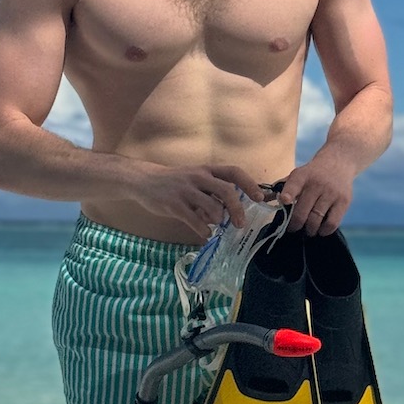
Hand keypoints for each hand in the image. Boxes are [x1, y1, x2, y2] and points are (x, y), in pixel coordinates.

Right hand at [135, 163, 264, 236]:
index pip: (234, 172)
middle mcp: (198, 177)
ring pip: (213, 208)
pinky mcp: (174, 205)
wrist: (143, 181)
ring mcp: (186, 191)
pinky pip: (195, 221)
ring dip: (219, 221)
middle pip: (227, 192)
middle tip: (240, 224)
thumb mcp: (195, 178)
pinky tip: (205, 234)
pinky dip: (203, 231)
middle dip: (237, 210)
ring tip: (215, 225)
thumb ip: (212, 191)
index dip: (250, 184)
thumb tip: (232, 210)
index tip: (260, 198)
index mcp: (206, 170)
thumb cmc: (174, 182)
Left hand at [279, 147, 354, 234]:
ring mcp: (331, 193)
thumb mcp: (298, 174)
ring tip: (308, 230)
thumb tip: (263, 199)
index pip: (294, 185)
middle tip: (292, 229)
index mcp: (302, 176)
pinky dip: (324, 230)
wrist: (340, 161)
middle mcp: (317, 184)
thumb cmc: (314, 173)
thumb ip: (283, 186)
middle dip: (295, 225)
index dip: (288, 193)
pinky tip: (321, 230)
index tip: (284, 201)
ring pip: (316, 219)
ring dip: (309, 230)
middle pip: (302, 211)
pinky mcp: (344, 201)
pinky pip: (332, 222)